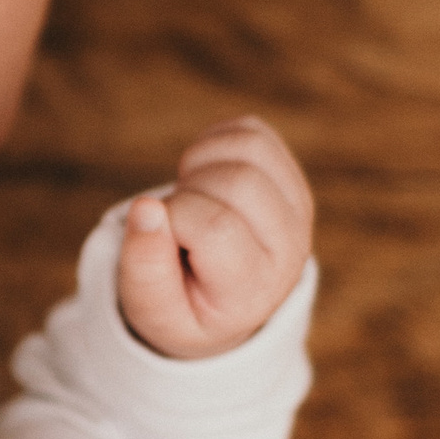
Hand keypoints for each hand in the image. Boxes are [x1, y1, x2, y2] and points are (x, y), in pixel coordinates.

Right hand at [116, 118, 314, 358]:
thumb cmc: (181, 305)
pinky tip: (199, 179)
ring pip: (250, 148)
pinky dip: (211, 143)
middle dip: (187, 190)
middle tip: (173, 219)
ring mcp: (296, 207)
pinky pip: (250, 131)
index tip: (160, 238)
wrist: (222, 301)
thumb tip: (145, 207)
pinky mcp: (288, 175)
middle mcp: (290, 247)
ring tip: (186, 198)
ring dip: (199, 162)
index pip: (217, 228)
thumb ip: (143, 266)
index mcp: (256, 287)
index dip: (172, 219)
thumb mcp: (152, 307)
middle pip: (240, 182)